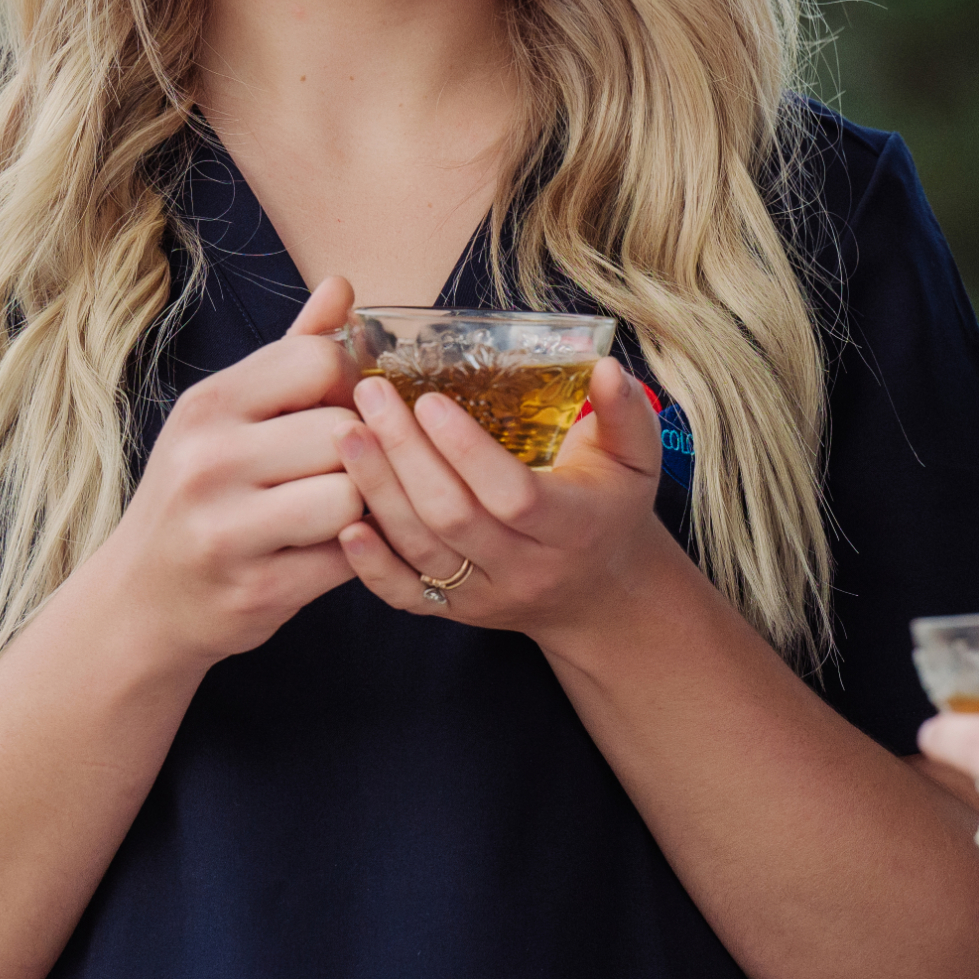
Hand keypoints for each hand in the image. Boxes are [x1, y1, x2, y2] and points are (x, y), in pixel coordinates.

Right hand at [88, 275, 365, 671]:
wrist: (138, 604)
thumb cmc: (198, 497)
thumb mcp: (227, 418)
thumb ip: (292, 352)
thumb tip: (343, 285)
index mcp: (209, 405)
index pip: (320, 360)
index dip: (349, 385)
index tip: (337, 411)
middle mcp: (208, 460)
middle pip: (347, 429)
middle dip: (358, 452)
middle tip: (336, 472)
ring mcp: (227, 529)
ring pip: (354, 493)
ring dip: (360, 506)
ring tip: (332, 513)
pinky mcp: (257, 590)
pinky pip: (349, 558)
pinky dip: (354, 554)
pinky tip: (326, 551)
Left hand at [334, 354, 668, 638]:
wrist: (599, 593)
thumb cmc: (612, 509)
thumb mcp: (636, 459)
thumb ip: (625, 411)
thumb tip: (605, 366)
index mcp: (573, 526)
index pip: (512, 494)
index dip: (467, 450)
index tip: (429, 400)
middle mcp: (526, 567)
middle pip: (453, 516)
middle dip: (404, 454)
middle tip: (370, 396)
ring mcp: (484, 595)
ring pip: (420, 548)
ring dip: (378, 491)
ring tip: (346, 434)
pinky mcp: (453, 611)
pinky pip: (404, 595)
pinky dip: (369, 565)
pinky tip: (343, 522)